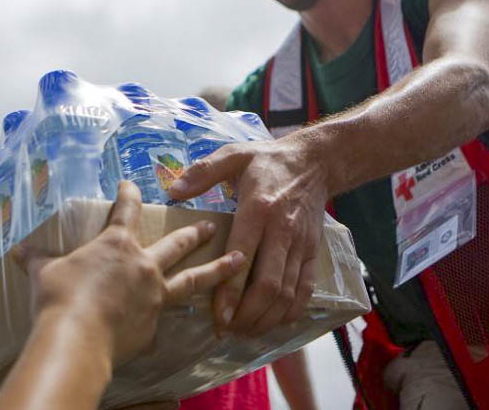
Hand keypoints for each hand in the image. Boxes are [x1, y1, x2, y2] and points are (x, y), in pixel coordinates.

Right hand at [14, 181, 246, 362]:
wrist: (77, 338)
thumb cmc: (59, 298)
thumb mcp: (45, 273)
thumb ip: (38, 260)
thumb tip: (17, 251)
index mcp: (117, 244)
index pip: (127, 209)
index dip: (130, 193)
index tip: (132, 183)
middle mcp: (144, 264)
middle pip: (177, 243)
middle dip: (194, 232)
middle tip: (211, 225)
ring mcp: (155, 295)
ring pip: (194, 279)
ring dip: (219, 268)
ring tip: (239, 260)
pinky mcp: (156, 325)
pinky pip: (165, 321)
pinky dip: (171, 320)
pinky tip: (185, 322)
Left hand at [169, 136, 327, 335]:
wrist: (316, 162)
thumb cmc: (268, 161)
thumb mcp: (234, 155)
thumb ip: (203, 172)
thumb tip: (172, 191)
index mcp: (259, 209)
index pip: (243, 258)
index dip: (231, 292)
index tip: (218, 316)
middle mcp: (282, 231)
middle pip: (269, 285)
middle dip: (248, 315)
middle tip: (228, 331)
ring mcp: (301, 245)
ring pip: (288, 293)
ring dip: (267, 319)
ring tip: (245, 332)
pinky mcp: (313, 252)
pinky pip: (306, 290)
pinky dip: (291, 312)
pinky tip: (273, 323)